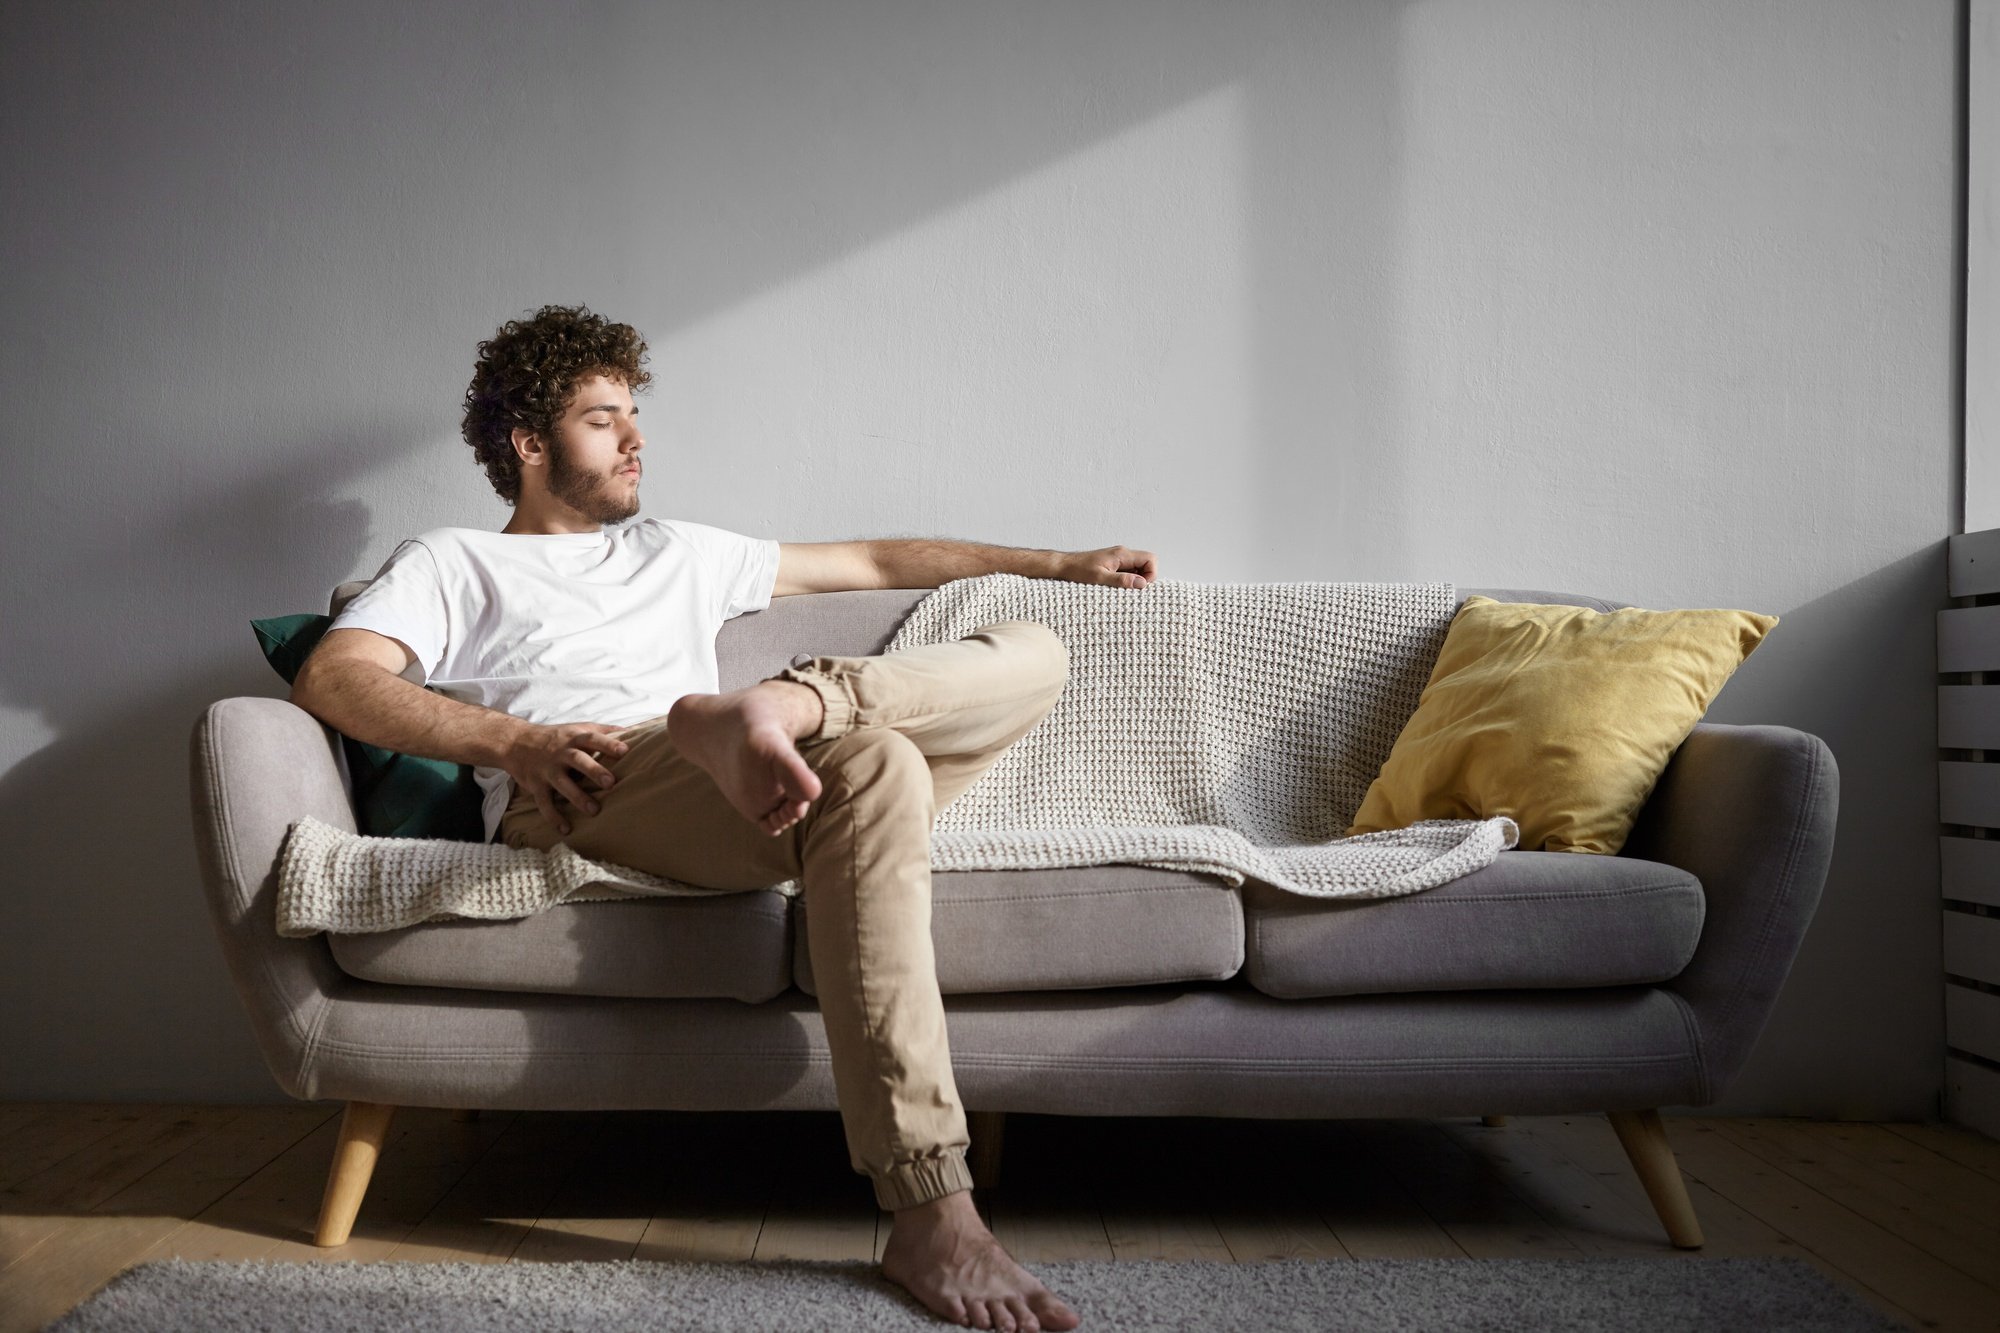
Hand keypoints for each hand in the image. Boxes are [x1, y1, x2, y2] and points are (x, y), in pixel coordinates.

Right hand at [500, 721, 631, 837]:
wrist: (516, 742)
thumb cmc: (556, 737)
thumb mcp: (577, 728)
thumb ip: (602, 730)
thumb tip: (632, 730)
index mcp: (573, 738)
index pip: (592, 738)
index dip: (608, 743)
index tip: (625, 751)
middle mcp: (560, 753)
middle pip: (577, 760)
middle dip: (593, 770)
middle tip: (610, 783)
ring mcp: (547, 770)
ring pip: (562, 783)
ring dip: (577, 797)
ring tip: (594, 810)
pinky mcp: (536, 785)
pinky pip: (544, 803)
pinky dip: (553, 817)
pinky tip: (566, 829)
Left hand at [1057, 545, 1157, 589]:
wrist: (1063, 566)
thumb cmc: (1078, 570)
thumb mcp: (1100, 578)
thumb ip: (1122, 580)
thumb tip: (1141, 583)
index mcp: (1122, 554)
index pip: (1150, 559)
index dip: (1151, 574)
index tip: (1140, 587)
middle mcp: (1123, 554)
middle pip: (1146, 564)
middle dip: (1144, 579)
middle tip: (1131, 591)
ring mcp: (1118, 559)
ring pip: (1138, 569)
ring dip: (1134, 581)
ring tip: (1121, 590)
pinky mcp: (1113, 565)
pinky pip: (1128, 572)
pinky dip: (1126, 581)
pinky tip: (1115, 588)